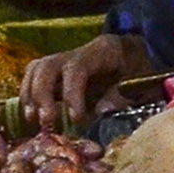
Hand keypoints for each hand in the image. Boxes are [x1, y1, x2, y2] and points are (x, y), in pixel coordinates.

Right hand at [23, 32, 140, 131]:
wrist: (142, 58)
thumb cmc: (144, 72)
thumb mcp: (143, 84)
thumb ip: (122, 97)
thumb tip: (99, 112)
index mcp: (102, 50)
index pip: (77, 68)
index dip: (72, 94)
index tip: (76, 119)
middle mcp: (77, 52)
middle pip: (47, 66)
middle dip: (42, 95)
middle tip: (46, 122)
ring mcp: (65, 59)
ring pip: (36, 69)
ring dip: (30, 96)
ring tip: (33, 120)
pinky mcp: (58, 72)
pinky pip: (34, 77)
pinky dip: (30, 96)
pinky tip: (33, 115)